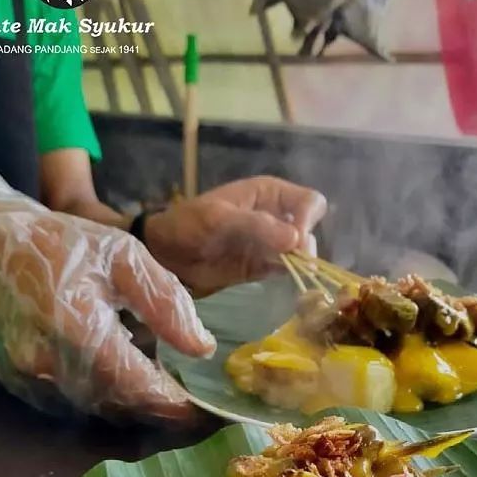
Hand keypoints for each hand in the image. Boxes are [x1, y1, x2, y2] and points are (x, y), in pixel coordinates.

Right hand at [0, 204, 215, 420]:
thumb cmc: (60, 244)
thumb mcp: (123, 256)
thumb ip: (165, 302)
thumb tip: (202, 348)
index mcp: (79, 329)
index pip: (137, 385)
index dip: (173, 402)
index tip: (203, 408)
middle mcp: (50, 364)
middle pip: (118, 405)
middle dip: (156, 407)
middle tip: (190, 401)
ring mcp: (30, 378)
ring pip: (96, 407)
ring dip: (131, 404)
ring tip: (163, 389)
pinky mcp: (20, 383)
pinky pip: (73, 401)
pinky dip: (103, 396)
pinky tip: (124, 378)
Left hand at [144, 176, 326, 295]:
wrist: (165, 254)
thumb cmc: (188, 224)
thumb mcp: (218, 218)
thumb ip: (256, 225)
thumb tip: (296, 239)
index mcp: (269, 194)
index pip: (309, 202)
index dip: (308, 219)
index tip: (295, 240)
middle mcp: (276, 216)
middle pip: (311, 227)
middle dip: (305, 245)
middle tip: (290, 262)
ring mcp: (271, 243)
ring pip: (303, 251)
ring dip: (300, 264)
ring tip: (282, 272)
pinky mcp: (264, 266)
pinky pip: (287, 271)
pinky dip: (289, 277)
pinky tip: (280, 282)